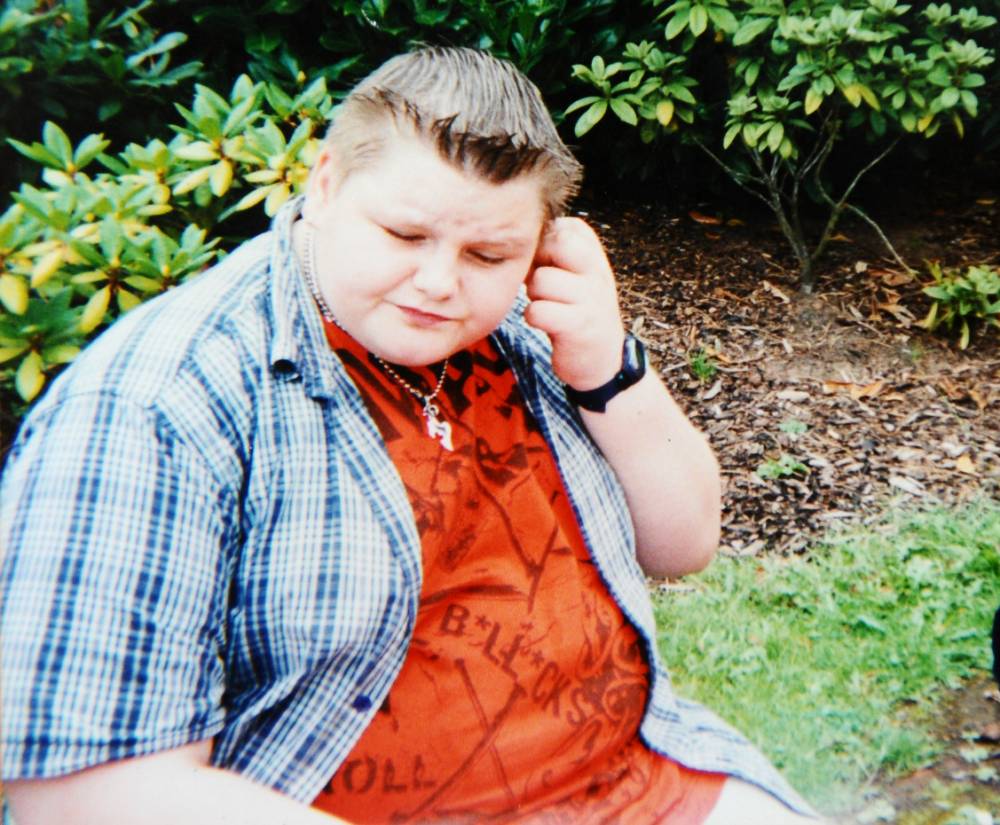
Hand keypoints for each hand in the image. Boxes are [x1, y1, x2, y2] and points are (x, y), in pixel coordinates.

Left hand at [524, 217, 624, 389]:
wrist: (602, 358)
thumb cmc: (578, 309)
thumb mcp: (576, 273)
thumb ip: (555, 250)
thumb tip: (519, 236)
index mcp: (595, 254)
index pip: (562, 227)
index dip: (543, 245)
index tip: (547, 265)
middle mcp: (598, 272)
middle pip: (554, 243)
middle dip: (536, 263)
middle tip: (539, 284)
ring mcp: (591, 299)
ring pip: (541, 280)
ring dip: (533, 295)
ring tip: (546, 304)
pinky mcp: (579, 326)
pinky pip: (538, 311)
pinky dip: (533, 317)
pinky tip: (545, 323)